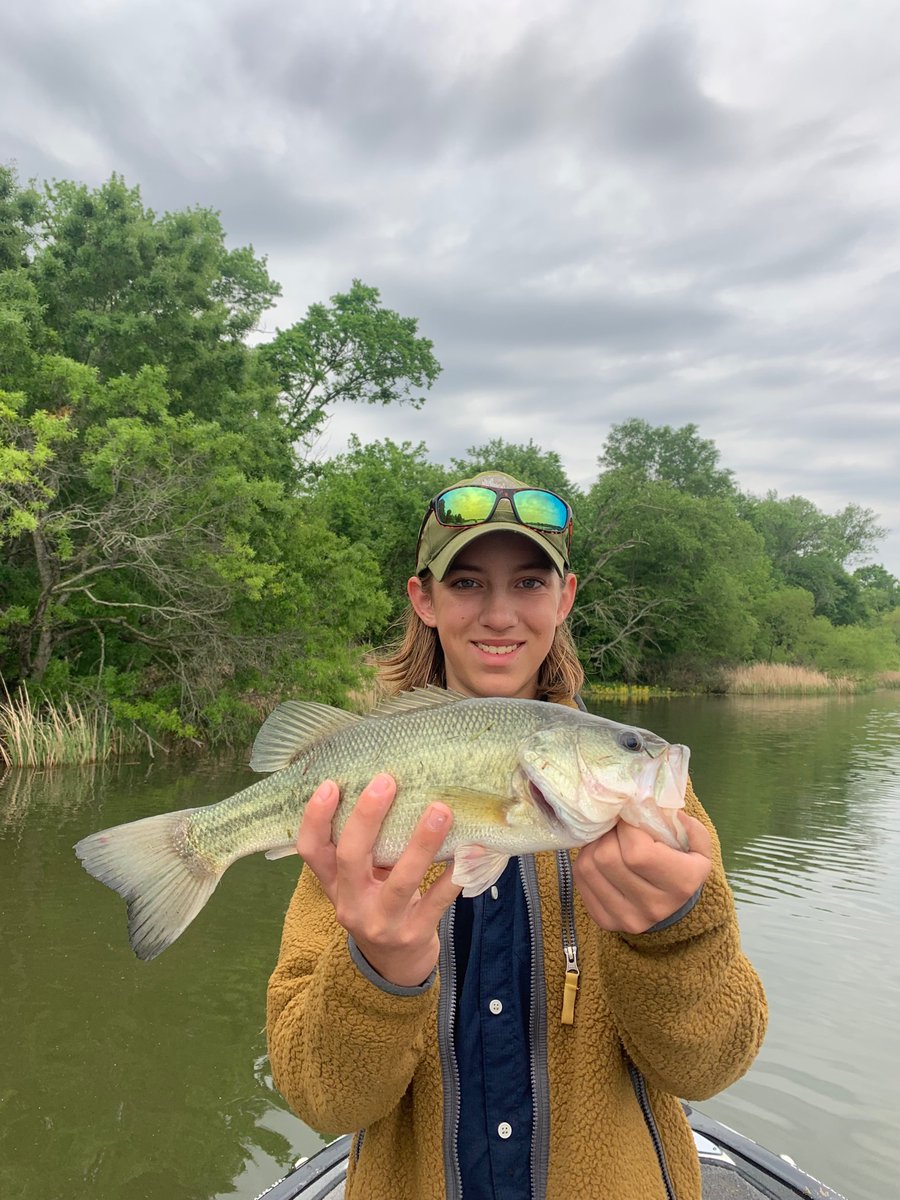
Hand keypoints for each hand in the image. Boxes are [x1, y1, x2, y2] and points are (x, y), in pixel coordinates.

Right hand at [296, 772, 461, 986]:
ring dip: (421, 843)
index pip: (310, 850)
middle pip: (350, 857)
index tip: (330, 784)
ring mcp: (383, 922)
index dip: (315, 817)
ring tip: (440, 811)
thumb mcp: (360, 881)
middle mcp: (351, 904)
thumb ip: (366, 848)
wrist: (395, 966)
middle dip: (367, 817)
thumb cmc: (378, 904)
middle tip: (387, 782)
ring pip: (400, 880)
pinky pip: (437, 900)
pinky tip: (470, 850)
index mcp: (334, 884)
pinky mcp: (415, 934)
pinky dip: (454, 875)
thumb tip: (392, 789)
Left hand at [573, 813, 711, 933]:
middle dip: (608, 834)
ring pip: (589, 866)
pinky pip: (580, 880)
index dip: (626, 826)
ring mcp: (627, 918)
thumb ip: (687, 826)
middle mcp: (654, 906)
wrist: (672, 903)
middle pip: (608, 857)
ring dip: (594, 845)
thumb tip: (658, 808)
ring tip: (607, 840)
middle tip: (616, 828)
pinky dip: (586, 860)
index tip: (629, 818)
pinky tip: (599, 857)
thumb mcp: (697, 844)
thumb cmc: (683, 864)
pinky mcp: (605, 921)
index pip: (637, 851)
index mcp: (681, 883)